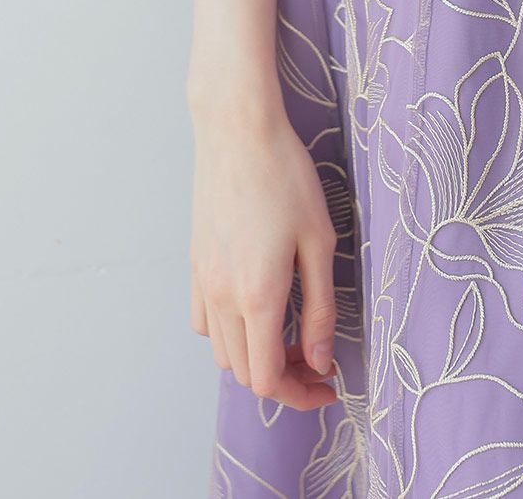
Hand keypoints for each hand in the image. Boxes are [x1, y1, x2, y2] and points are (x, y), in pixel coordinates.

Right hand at [188, 100, 339, 408]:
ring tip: (289, 336)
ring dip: (254, 358)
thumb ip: (320, 307)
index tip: (328, 384)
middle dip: (283, 379)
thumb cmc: (285, 175)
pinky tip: (254, 310)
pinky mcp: (194, 262)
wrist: (237, 128)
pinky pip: (204, 321)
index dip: (300, 394)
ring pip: (221, 352)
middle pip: (244, 373)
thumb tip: (320, 359)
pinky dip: (227, 334)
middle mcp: (223, 296)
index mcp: (257, 295)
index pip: (269, 378)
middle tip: (317, 361)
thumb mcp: (319, 239)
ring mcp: (203, 280)